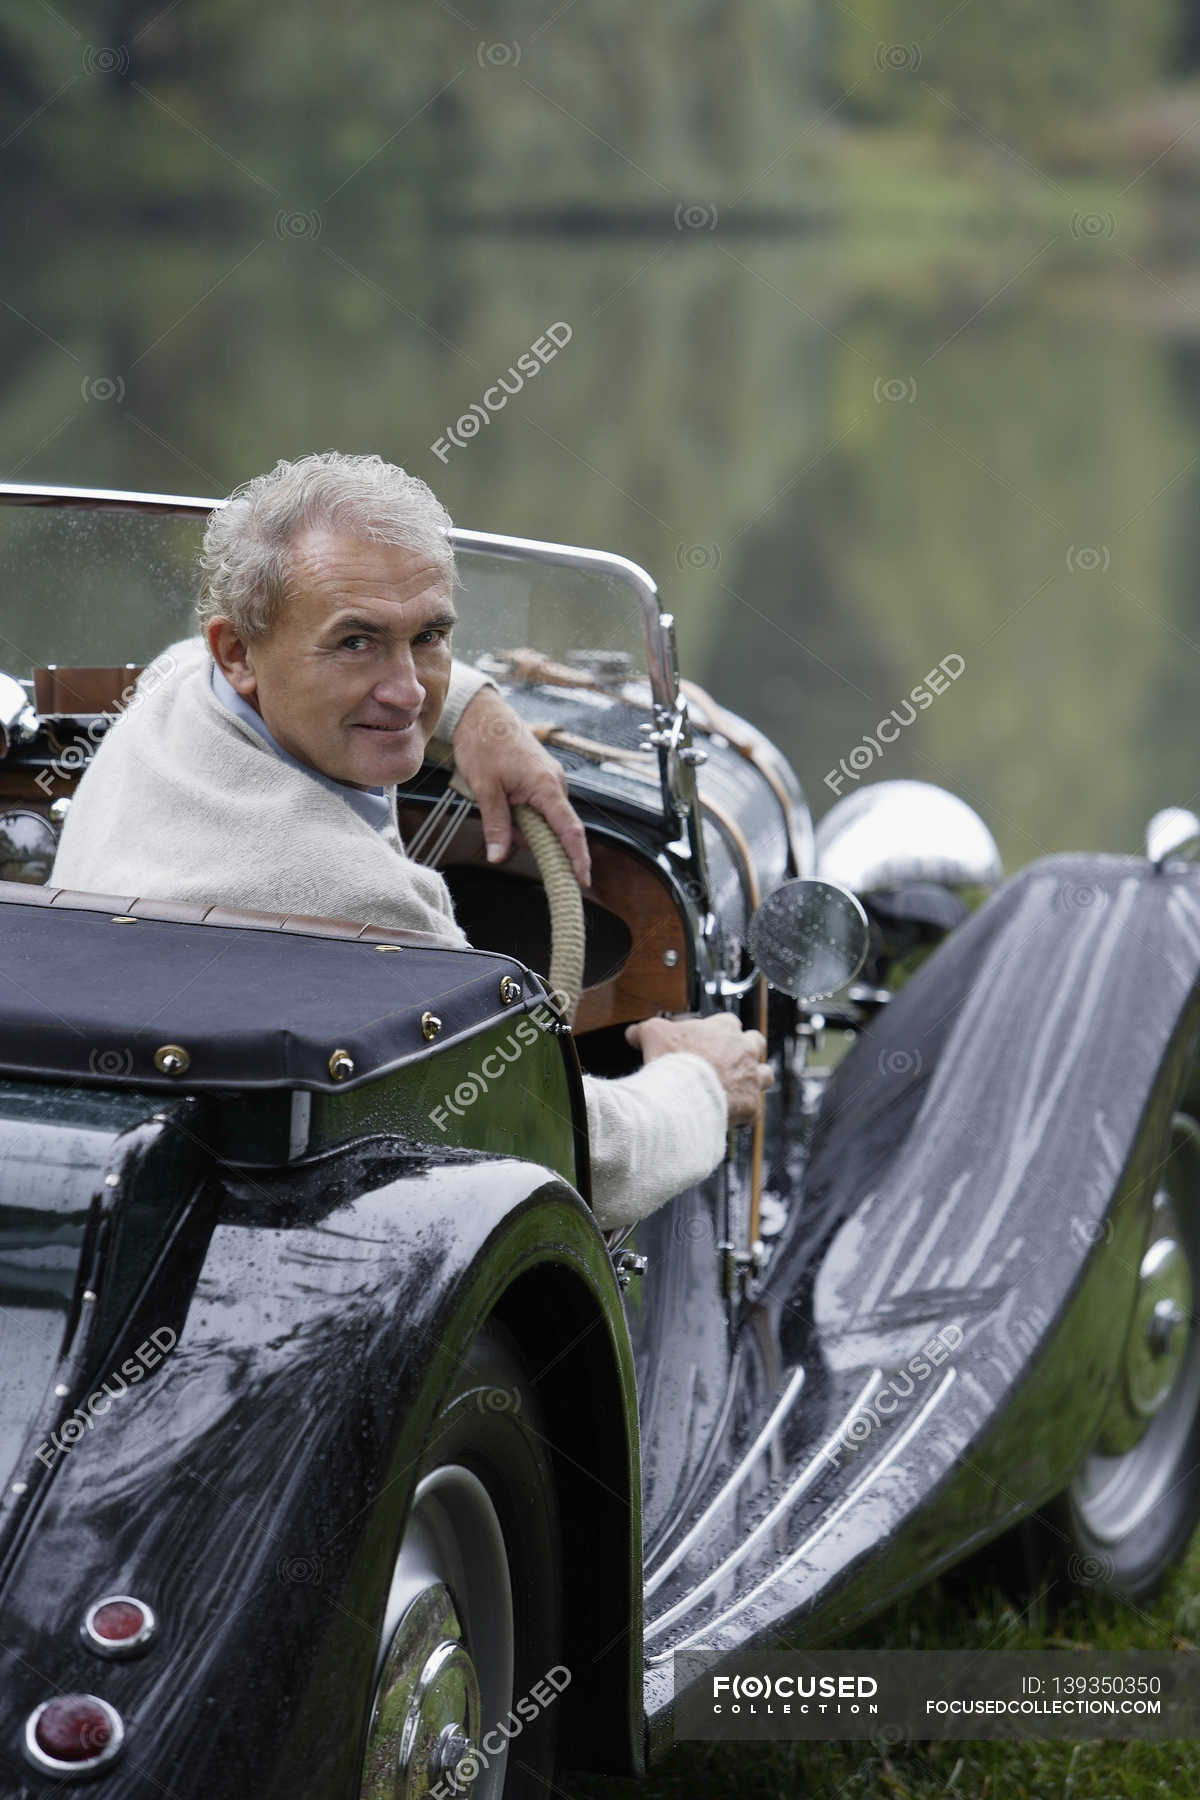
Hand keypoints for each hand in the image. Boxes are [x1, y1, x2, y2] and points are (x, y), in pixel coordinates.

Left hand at [451, 686, 591, 886]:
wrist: (481, 713)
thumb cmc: (484, 743)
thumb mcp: (484, 787)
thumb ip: (496, 824)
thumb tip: (499, 856)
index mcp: (546, 786)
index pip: (570, 830)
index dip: (578, 858)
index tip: (583, 881)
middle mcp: (555, 784)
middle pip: (555, 829)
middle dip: (532, 840)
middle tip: (502, 834)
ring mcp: (550, 781)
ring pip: (543, 819)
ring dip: (522, 825)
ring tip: (495, 802)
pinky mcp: (542, 779)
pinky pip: (538, 807)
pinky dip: (522, 814)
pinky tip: (503, 800)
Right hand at [624, 1012, 772, 1125]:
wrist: (684, 1094)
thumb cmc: (673, 1061)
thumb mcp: (653, 1034)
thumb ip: (645, 1030)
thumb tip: (633, 1033)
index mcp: (724, 1029)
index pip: (729, 1022)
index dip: (718, 1031)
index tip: (705, 1041)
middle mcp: (743, 1050)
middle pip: (756, 1043)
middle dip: (746, 1051)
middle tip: (727, 1062)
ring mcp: (751, 1077)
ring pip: (765, 1074)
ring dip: (754, 1079)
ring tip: (737, 1087)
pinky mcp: (751, 1105)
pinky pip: (753, 1108)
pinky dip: (743, 1111)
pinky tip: (728, 1114)